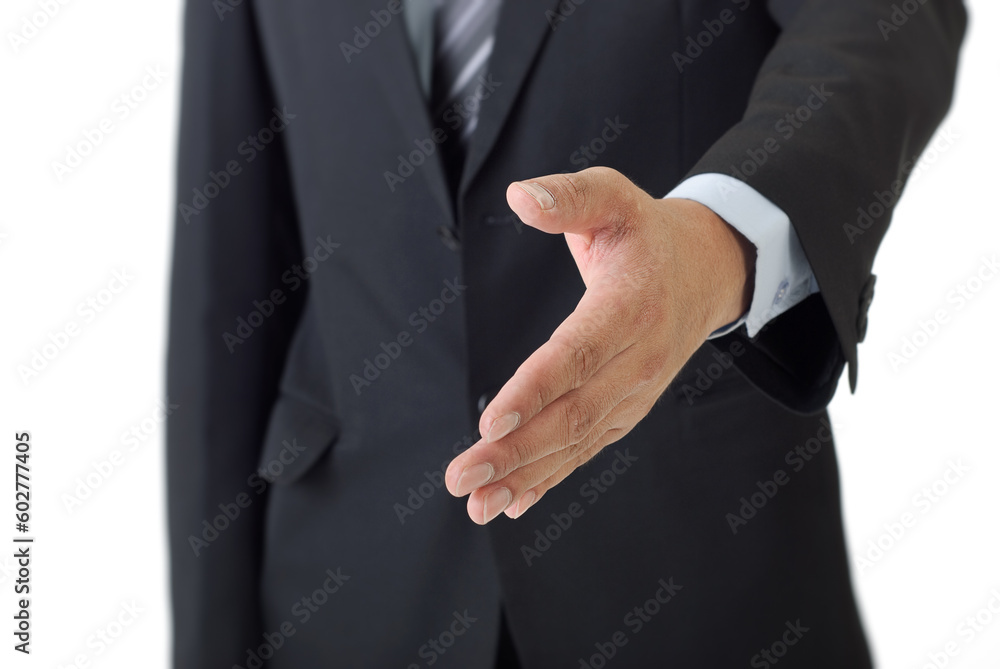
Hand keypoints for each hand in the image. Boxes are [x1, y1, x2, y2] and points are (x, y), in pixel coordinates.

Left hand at [444, 167, 754, 523]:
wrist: (705, 272)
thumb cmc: (646, 234)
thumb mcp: (614, 197)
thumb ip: (569, 198)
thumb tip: (521, 197)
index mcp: (630, 306)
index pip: (577, 354)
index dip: (534, 390)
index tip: (490, 423)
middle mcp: (638, 359)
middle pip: (572, 413)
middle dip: (515, 451)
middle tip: (462, 477)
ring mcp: (635, 391)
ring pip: (577, 441)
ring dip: (525, 475)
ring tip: (476, 502)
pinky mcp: (627, 409)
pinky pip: (587, 449)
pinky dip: (550, 478)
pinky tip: (512, 502)